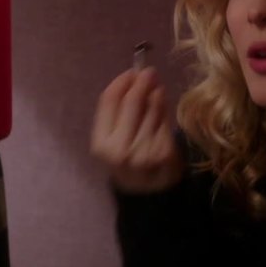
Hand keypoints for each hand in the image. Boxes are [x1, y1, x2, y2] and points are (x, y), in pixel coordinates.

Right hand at [91, 67, 183, 193]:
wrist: (147, 195)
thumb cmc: (128, 160)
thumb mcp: (114, 140)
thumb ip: (119, 111)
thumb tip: (135, 76)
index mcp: (101, 144)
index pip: (109, 102)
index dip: (121, 82)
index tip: (130, 72)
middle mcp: (119, 149)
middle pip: (131, 102)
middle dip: (141, 83)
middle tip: (149, 72)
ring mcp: (143, 152)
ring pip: (151, 109)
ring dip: (156, 92)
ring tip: (157, 85)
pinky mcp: (164, 153)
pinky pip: (165, 121)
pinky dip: (165, 108)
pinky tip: (163, 103)